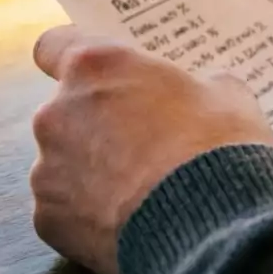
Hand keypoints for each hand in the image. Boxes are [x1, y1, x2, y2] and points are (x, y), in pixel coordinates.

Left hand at [28, 26, 272, 273]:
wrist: (210, 228)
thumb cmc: (218, 147)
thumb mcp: (226, 94)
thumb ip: (193, 85)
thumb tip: (194, 97)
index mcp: (95, 67)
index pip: (54, 45)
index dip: (74, 61)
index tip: (97, 78)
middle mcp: (57, 112)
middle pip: (64, 110)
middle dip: (95, 124)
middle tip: (142, 145)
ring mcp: (46, 169)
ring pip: (63, 162)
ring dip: (91, 172)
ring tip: (139, 194)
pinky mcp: (47, 220)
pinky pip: (65, 210)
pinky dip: (89, 216)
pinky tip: (129, 225)